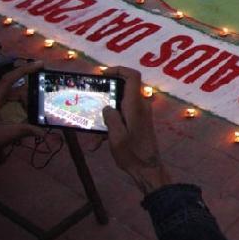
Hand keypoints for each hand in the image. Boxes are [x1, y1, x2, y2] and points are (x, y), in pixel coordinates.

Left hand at [0, 61, 44, 168]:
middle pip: (13, 90)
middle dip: (28, 96)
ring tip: (32, 111)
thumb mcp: (3, 137)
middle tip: (41, 104)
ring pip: (8, 97)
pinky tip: (20, 117)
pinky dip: (13, 108)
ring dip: (20, 104)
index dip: (26, 70)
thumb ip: (24, 131)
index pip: (10, 79)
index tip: (40, 64)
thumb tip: (43, 132)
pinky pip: (2, 102)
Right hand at [102, 67, 170, 194]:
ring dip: (105, 116)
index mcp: (135, 106)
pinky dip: (110, 126)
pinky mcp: (139, 123)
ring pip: (120, 106)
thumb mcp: (116, 137)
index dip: (119, 69)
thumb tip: (106, 107)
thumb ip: (111, 118)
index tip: (103, 74)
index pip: (133, 76)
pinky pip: (123, 117)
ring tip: (91, 132)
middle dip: (105, 95)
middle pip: (123, 89)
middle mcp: (140, 106)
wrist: (147, 170)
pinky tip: (97, 143)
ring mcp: (141, 114)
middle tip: (90, 100)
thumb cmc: (132, 154)